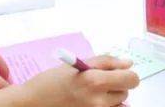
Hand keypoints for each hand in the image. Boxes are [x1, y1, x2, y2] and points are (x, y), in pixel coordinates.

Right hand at [18, 55, 138, 105]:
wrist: (34, 103)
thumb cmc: (53, 80)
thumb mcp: (79, 64)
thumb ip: (106, 62)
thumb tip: (128, 63)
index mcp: (95, 80)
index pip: (131, 79)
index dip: (127, 74)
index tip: (118, 72)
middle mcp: (99, 101)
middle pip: (125, 91)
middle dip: (116, 84)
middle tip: (98, 82)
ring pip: (118, 103)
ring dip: (110, 97)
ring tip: (91, 92)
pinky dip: (105, 106)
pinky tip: (90, 101)